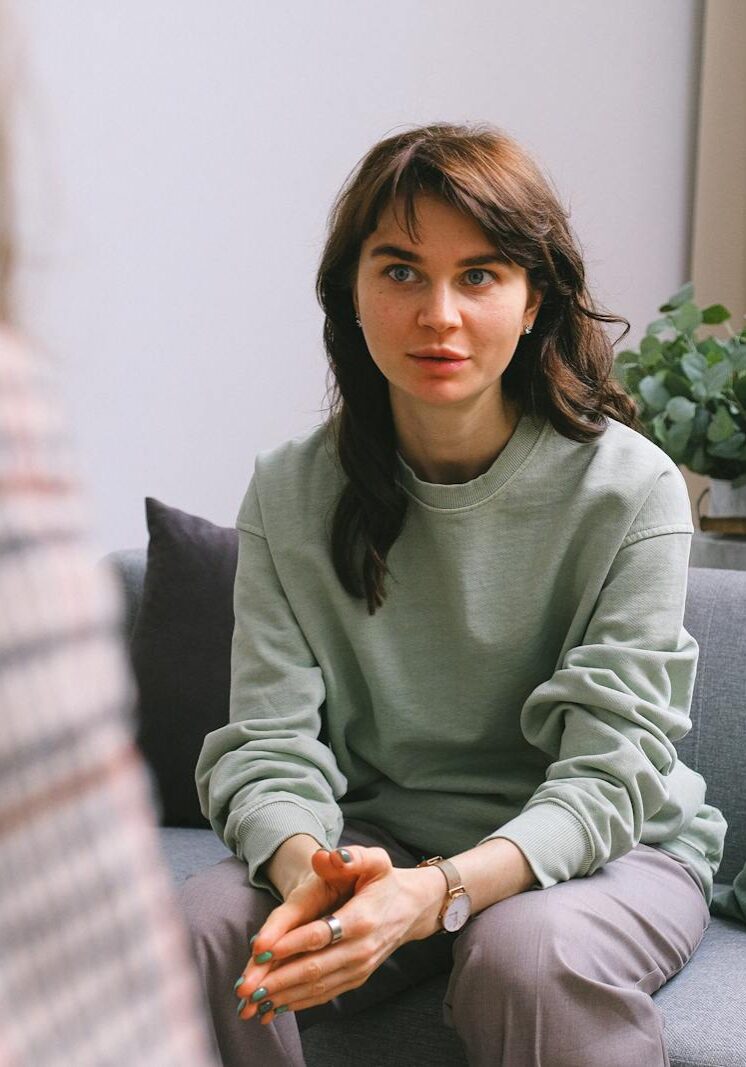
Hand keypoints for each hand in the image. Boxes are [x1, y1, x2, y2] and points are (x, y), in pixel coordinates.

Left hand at [235, 845, 442, 1024]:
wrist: (410, 908)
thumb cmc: (384, 881)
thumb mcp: (374, 860)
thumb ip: (352, 857)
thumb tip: (326, 857)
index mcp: (363, 918)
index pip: (321, 934)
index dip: (290, 943)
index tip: (259, 951)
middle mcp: (362, 949)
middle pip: (314, 968)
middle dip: (277, 980)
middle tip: (244, 988)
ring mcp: (359, 968)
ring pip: (317, 986)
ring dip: (283, 996)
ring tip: (251, 1002)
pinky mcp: (355, 979)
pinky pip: (325, 994)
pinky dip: (298, 1002)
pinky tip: (274, 1006)